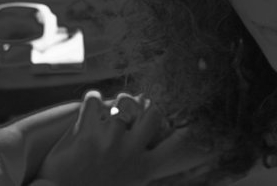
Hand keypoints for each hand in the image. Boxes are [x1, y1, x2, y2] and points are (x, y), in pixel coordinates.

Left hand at [34, 90, 197, 185]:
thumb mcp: (125, 184)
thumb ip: (141, 169)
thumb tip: (153, 158)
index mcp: (142, 169)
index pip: (177, 144)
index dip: (186, 129)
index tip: (191, 121)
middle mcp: (131, 153)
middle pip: (154, 112)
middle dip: (145, 107)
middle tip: (132, 110)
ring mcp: (109, 141)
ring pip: (124, 101)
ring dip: (115, 103)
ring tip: (106, 111)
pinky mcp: (85, 133)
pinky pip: (94, 99)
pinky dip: (91, 101)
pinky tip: (88, 109)